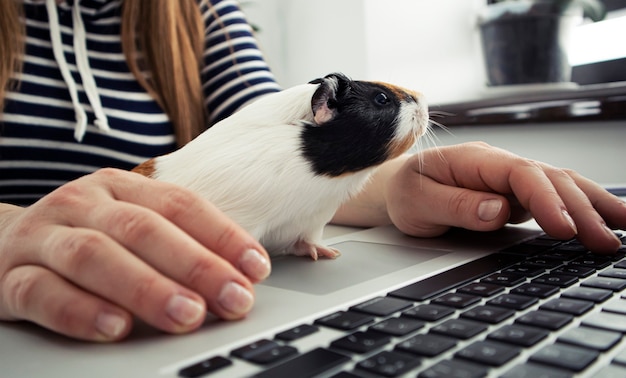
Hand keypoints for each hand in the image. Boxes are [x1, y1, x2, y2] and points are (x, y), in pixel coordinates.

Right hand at [0, 168, 270, 341]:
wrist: (1, 243)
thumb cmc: (84, 237)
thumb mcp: (129, 225)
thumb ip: (176, 242)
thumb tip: (240, 277)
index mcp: (120, 186)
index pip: (180, 203)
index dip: (222, 234)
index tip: (256, 267)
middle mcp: (82, 204)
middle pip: (143, 229)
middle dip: (195, 265)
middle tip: (233, 298)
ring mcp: (44, 236)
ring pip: (95, 257)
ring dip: (147, 288)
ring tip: (187, 314)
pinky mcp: (9, 276)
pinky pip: (42, 293)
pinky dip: (81, 312)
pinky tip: (116, 329)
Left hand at [384, 142, 625, 252]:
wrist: (400, 187)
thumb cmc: (407, 191)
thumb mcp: (418, 201)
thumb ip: (455, 205)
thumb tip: (497, 210)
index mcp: (474, 160)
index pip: (520, 174)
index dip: (545, 200)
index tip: (564, 228)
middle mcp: (498, 164)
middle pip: (549, 179)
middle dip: (581, 209)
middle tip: (606, 241)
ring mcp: (509, 179)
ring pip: (559, 184)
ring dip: (592, 204)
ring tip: (624, 225)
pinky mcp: (515, 194)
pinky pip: (553, 197)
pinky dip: (581, 207)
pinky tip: (602, 218)